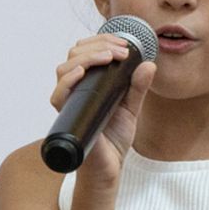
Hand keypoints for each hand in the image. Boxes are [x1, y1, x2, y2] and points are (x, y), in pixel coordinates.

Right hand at [50, 33, 156, 185]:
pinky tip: (82, 72)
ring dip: (87, 57)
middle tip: (121, 51)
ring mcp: (70, 103)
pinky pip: (59, 95)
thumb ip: (138, 87)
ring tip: (109, 56)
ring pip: (64, 68)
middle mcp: (75, 90)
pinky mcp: (68, 117)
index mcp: (88, 83)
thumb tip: (149, 63)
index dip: (102, 41)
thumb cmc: (114, 139)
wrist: (109, 168)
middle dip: (98, 45)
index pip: (85, 52)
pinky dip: (68, 80)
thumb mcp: (131, 108)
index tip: (124, 44)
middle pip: (73, 55)